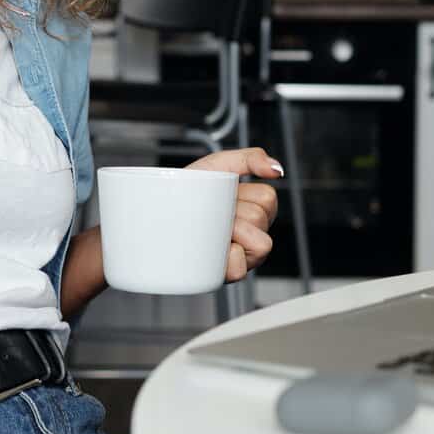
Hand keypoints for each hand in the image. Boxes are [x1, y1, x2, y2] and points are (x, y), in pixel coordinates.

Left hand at [185, 147, 282, 282]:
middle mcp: (252, 234)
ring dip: (231, 233)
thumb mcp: (218, 165)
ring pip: (259, 245)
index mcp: (255, 210)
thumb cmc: (187, 190)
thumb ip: (250, 158)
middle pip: (261, 219)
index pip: (267, 198)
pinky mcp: (226, 274)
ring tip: (210, 230)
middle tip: (212, 213)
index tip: (222, 195)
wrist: (156, 211)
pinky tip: (211, 249)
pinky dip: (227, 259)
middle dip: (233, 212)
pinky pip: (240, 269)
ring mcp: (242, 256)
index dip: (243, 194)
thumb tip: (277, 170)